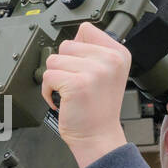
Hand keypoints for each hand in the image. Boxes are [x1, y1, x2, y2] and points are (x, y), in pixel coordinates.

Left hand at [41, 21, 130, 167]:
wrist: (99, 137)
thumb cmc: (98, 109)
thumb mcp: (108, 73)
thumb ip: (94, 52)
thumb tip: (71, 41)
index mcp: (119, 53)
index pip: (86, 30)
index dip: (77, 48)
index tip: (80, 66)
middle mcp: (110, 59)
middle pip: (66, 45)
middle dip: (64, 65)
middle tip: (75, 84)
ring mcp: (94, 71)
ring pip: (54, 60)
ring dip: (55, 78)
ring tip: (69, 92)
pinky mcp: (77, 83)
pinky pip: (48, 76)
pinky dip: (48, 91)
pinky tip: (63, 100)